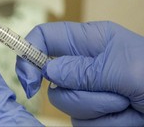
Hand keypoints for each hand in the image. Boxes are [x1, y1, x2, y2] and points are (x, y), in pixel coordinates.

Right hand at [16, 21, 143, 125]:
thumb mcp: (124, 68)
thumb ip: (84, 69)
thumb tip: (49, 71)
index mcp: (89, 41)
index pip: (46, 37)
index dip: (29, 51)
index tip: (29, 78)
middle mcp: (83, 63)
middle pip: (53, 78)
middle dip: (79, 91)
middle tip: (111, 93)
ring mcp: (86, 89)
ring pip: (66, 103)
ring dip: (98, 108)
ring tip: (126, 103)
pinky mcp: (92, 112)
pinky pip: (81, 122)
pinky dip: (105, 123)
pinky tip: (126, 116)